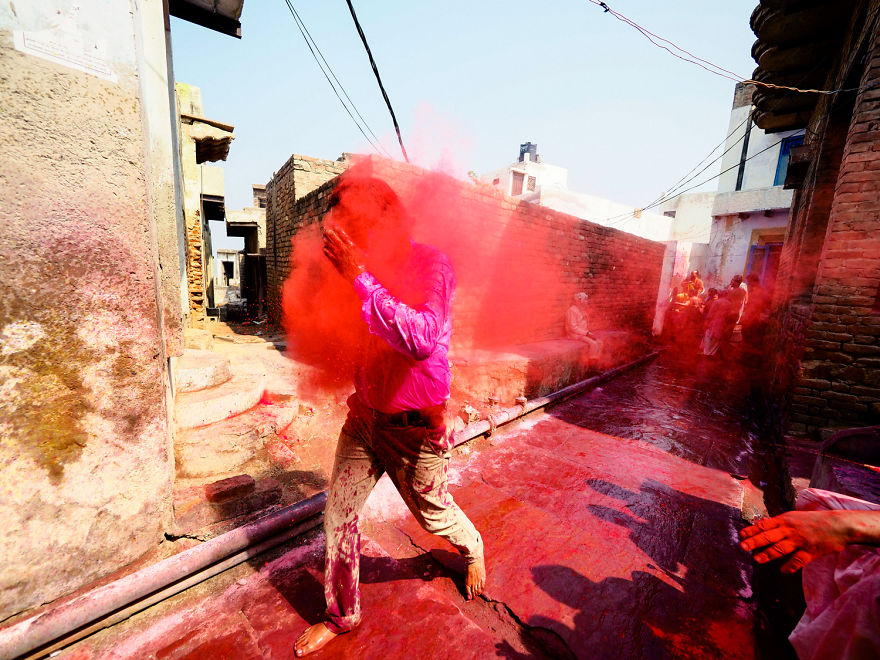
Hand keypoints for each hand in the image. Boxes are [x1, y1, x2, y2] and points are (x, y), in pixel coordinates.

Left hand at [323, 225, 364, 280]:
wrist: (358, 275)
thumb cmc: (363, 264)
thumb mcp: (365, 252)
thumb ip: (367, 241)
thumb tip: (372, 232)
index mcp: (351, 246)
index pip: (342, 235)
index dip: (337, 229)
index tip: (334, 226)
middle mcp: (343, 249)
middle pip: (334, 238)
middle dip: (329, 233)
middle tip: (326, 229)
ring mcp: (338, 255)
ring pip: (329, 245)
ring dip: (326, 240)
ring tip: (323, 237)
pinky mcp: (335, 261)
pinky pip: (328, 254)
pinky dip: (325, 250)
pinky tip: (324, 248)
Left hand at [739, 510, 854, 572]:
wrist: (838, 525)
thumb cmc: (814, 521)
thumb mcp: (794, 517)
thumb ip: (779, 523)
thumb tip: (763, 525)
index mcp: (785, 520)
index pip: (765, 524)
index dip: (752, 530)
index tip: (741, 534)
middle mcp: (790, 529)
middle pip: (769, 536)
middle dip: (755, 541)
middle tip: (743, 546)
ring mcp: (800, 540)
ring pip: (781, 548)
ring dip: (768, 554)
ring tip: (757, 559)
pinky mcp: (811, 551)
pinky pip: (798, 560)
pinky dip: (790, 566)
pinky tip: (783, 571)